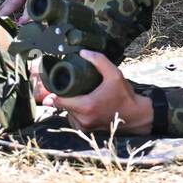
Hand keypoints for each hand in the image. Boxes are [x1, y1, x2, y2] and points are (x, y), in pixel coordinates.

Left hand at [34, 51, 153, 133]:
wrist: (136, 116)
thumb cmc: (124, 95)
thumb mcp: (114, 74)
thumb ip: (98, 60)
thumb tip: (82, 52)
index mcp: (86, 106)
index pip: (58, 101)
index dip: (50, 92)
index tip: (46, 83)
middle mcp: (83, 119)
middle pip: (62, 105)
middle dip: (63, 95)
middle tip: (65, 84)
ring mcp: (84, 127)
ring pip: (67, 112)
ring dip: (68, 104)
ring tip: (76, 93)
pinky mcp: (87, 130)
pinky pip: (73, 119)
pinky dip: (74, 111)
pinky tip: (80, 102)